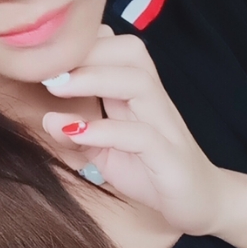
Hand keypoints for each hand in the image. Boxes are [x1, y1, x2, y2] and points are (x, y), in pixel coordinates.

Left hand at [40, 24, 223, 236]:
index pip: (116, 48)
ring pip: (139, 82)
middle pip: (131, 52)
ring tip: (56, 87)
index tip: (42, 55)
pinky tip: (78, 133)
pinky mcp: (170, 157)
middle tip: (45, 66)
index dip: (82, 43)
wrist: (204, 204)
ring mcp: (165, 127)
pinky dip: (107, 131)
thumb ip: (79, 137)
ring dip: (94, 78)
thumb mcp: (107, 155)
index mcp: (138, 95)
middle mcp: (154, 102)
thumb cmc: (153, 173)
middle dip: (87, 51)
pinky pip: (142, 135)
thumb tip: (47, 118)